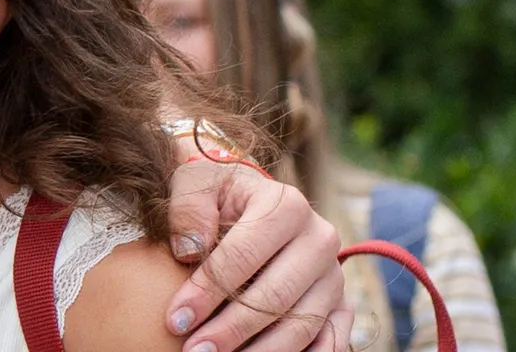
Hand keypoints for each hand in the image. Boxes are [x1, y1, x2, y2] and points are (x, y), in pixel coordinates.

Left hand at [163, 153, 350, 351]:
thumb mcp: (195, 182)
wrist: (248, 198)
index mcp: (286, 207)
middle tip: (194, 351)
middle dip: (230, 329)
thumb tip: (189, 250)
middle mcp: (320, 240)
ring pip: (302, 324)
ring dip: (262, 351)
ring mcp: (333, 275)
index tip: (175, 320)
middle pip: (275, 296)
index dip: (206, 292)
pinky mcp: (340, 302)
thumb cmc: (216, 193)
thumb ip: (188, 208)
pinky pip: (331, 338)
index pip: (243, 257)